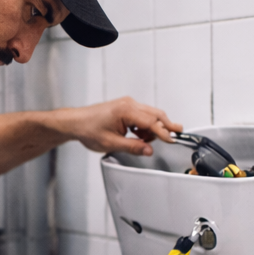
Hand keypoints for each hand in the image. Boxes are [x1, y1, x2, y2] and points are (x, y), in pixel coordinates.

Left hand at [63, 97, 184, 156]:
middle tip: (178, 134)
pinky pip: (143, 115)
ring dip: (153, 128)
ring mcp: (128, 104)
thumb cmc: (88, 129)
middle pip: (155, 114)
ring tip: (144, 141)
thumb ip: (132, 147)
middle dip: (166, 125)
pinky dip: (145, 126)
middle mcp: (129, 104)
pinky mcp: (126, 107)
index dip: (163, 133)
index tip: (172, 140)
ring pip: (150, 114)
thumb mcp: (111, 143)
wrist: (75, 122)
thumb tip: (149, 151)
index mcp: (125, 111)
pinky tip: (138, 135)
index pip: (151, 122)